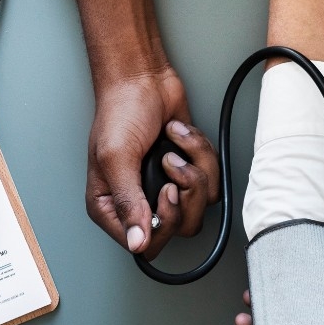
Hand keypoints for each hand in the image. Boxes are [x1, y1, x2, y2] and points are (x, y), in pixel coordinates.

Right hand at [85, 65, 218, 258]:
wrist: (143, 79)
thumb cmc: (120, 112)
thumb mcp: (116, 158)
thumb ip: (127, 203)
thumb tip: (137, 243)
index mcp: (111, 207)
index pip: (145, 245)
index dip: (163, 224)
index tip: (166, 192)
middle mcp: (139, 202)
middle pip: (179, 228)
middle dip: (185, 193)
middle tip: (171, 165)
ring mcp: (166, 187)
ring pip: (200, 205)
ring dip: (194, 167)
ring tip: (172, 145)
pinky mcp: (189, 171)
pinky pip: (211, 180)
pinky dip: (200, 152)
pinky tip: (180, 135)